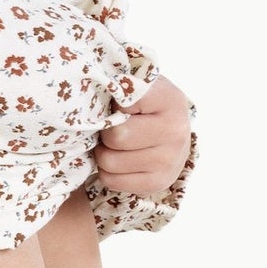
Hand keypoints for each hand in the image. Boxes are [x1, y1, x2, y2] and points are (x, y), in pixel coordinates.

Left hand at [93, 75, 192, 197]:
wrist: (171, 130)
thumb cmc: (144, 104)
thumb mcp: (138, 84)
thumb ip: (119, 85)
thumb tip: (91, 89)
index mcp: (170, 99)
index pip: (124, 100)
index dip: (112, 103)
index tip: (118, 103)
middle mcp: (176, 131)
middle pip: (116, 136)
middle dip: (105, 131)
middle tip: (111, 127)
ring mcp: (170, 161)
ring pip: (109, 161)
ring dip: (103, 152)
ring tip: (114, 144)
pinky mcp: (159, 183)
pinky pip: (111, 180)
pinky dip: (107, 171)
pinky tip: (119, 159)